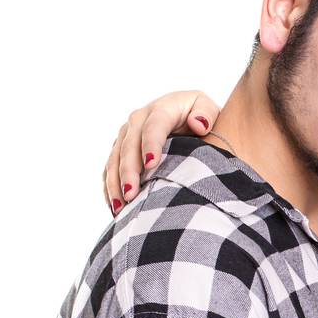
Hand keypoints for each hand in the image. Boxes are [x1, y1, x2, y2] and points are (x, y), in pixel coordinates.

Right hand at [103, 90, 221, 214]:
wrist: (188, 117)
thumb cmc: (201, 117)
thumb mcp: (207, 109)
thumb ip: (207, 113)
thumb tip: (199, 124)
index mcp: (161, 109)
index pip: (153, 126)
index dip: (151, 144)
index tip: (151, 165)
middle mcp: (138, 120)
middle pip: (129, 145)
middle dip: (129, 171)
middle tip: (131, 194)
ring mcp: (126, 136)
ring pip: (115, 159)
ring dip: (115, 184)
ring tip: (120, 208)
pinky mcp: (119, 150)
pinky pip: (110, 170)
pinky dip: (111, 189)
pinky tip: (116, 208)